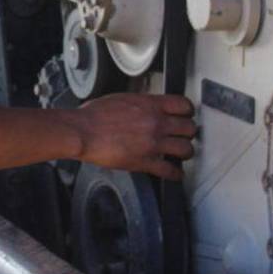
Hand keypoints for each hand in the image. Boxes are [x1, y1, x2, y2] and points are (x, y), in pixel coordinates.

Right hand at [68, 93, 196, 179]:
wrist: (82, 131)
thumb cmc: (94, 115)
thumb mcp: (122, 99)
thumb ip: (141, 104)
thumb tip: (148, 108)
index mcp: (150, 105)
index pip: (184, 106)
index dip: (187, 112)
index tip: (185, 116)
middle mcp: (156, 123)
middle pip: (190, 128)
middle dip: (187, 133)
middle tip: (183, 136)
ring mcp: (153, 143)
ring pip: (186, 149)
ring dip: (184, 152)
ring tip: (180, 153)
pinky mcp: (145, 162)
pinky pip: (170, 171)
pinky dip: (175, 174)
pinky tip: (174, 173)